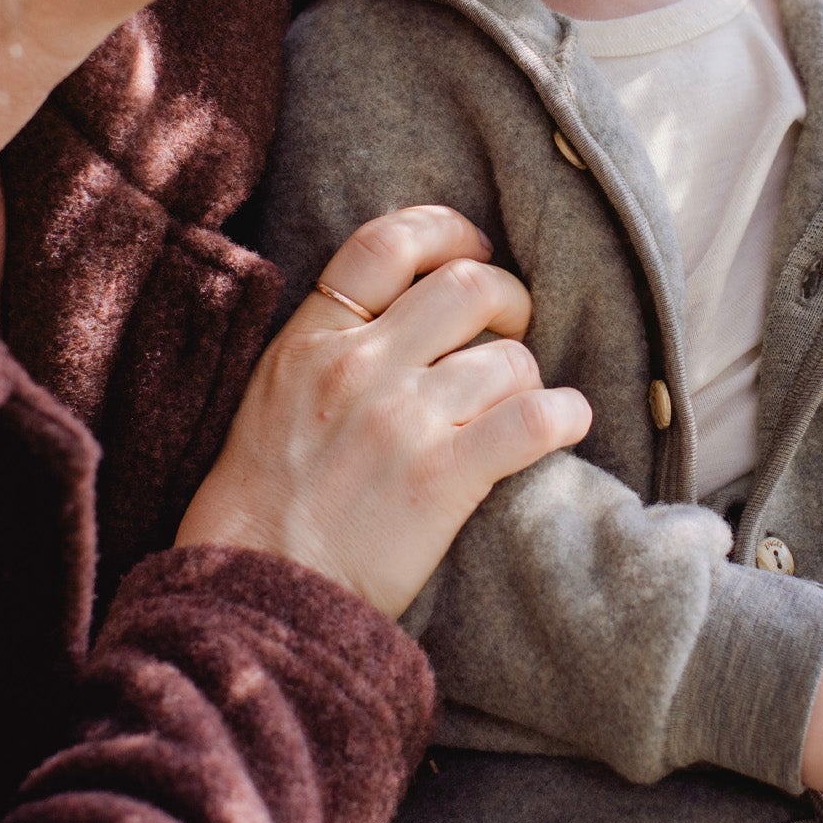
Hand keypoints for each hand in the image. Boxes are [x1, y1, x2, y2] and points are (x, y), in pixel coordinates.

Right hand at [177, 206, 591, 618]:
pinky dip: (563, 416)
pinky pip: (531, 420)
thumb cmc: (260, 507)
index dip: (447, 232)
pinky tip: (566, 424)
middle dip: (509, 301)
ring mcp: (402, 419)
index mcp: (310, 340)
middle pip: (467, 285)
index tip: (475, 250)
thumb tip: (403, 312)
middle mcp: (359, 366)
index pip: (386, 242)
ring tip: (518, 405)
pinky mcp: (441, 477)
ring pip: (507, 357)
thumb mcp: (271, 396)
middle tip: (513, 331)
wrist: (256, 591)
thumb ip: (327, 346)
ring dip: (527, 377)